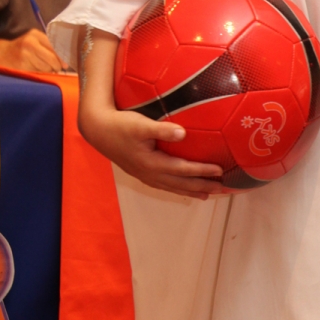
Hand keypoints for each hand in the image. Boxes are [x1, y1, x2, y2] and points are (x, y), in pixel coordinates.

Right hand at [0, 29, 66, 72]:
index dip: (63, 57)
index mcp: (36, 34)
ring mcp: (25, 54)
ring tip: (41, 66)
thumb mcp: (35, 41)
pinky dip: (39, 72)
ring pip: (46, 67)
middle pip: (52, 58)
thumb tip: (66, 61)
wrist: (3, 53)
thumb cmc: (23, 48)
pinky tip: (34, 68)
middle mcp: (30, 42)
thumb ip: (49, 47)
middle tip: (56, 68)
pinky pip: (38, 72)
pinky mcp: (22, 64)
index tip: (66, 64)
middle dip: (57, 66)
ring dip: (47, 70)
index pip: (55, 46)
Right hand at [80, 103, 224, 197]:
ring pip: (172, 187)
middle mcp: (150, 174)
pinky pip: (163, 185)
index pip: (183, 170)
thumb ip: (162, 130)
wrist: (98, 130)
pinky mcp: (140, 173)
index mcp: (152, 163)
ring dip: (190, 191)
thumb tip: (183, 133)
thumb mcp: (140, 124)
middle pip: (181, 184)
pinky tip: (182, 188)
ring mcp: (144, 175)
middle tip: (222, 188)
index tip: (219, 170)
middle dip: (202, 186)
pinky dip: (176, 188)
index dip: (202, 171)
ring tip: (206, 195)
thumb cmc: (120, 125)